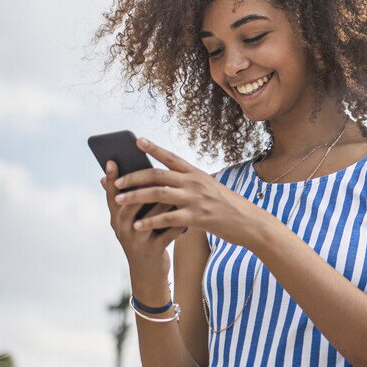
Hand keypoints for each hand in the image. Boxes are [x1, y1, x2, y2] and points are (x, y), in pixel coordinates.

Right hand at [100, 158, 172, 283]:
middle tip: (155, 169)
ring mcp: (136, 240)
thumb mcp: (131, 221)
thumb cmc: (142, 238)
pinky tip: (189, 213)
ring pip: (151, 216)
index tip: (112, 159)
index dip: (112, 178)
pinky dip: (179, 221)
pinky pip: (168, 232)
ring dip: (165, 201)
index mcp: (116, 217)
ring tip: (177, 188)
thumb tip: (129, 173)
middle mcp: (122, 228)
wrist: (148, 273)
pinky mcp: (153, 251)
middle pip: (129, 202)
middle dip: (142, 185)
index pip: (111, 194)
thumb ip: (131, 199)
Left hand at [112, 138, 262, 246]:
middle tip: (117, 181)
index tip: (137, 141)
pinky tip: (137, 225)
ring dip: (135, 196)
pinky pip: (167, 218)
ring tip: (118, 200)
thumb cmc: (228, 206)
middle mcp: (194, 183)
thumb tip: (166, 181)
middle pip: (158, 175)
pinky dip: (150, 221)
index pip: (171, 157)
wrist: (250, 223)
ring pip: (158, 194)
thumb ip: (189, 183)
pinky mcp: (197, 218)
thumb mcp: (210, 188)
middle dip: (134, 176)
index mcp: (197, 173)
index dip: (153, 149)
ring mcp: (196, 199)